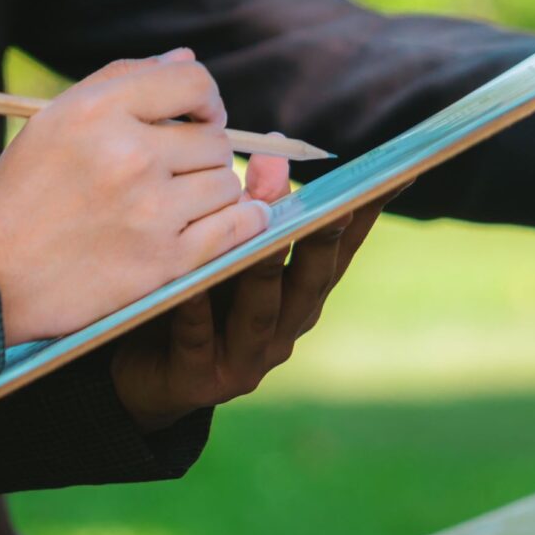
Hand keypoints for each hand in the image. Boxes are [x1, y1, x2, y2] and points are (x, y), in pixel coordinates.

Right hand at [0, 50, 268, 345]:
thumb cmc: (25, 191)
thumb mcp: (54, 120)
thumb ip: (123, 80)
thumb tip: (187, 57)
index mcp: (98, 112)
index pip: (193, 82)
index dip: (206, 98)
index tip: (199, 116)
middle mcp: (129, 156)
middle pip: (215, 139)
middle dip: (200, 153)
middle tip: (171, 172)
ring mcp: (150, 211)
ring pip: (227, 183)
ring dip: (212, 192)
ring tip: (174, 203)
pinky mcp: (165, 261)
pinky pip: (240, 227)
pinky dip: (244, 222)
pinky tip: (229, 219)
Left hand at [111, 153, 384, 431]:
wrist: (136, 378)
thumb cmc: (186, 300)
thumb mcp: (222, 251)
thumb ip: (248, 211)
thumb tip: (272, 153)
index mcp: (300, 292)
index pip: (343, 246)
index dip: (369, 213)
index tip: (398, 172)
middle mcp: (286, 327)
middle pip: (312, 280)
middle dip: (324, 242)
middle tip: (337, 206)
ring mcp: (247, 358)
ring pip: (261, 311)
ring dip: (266, 274)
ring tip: (267, 239)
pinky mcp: (200, 380)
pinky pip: (198, 339)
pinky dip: (198, 311)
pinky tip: (192, 284)